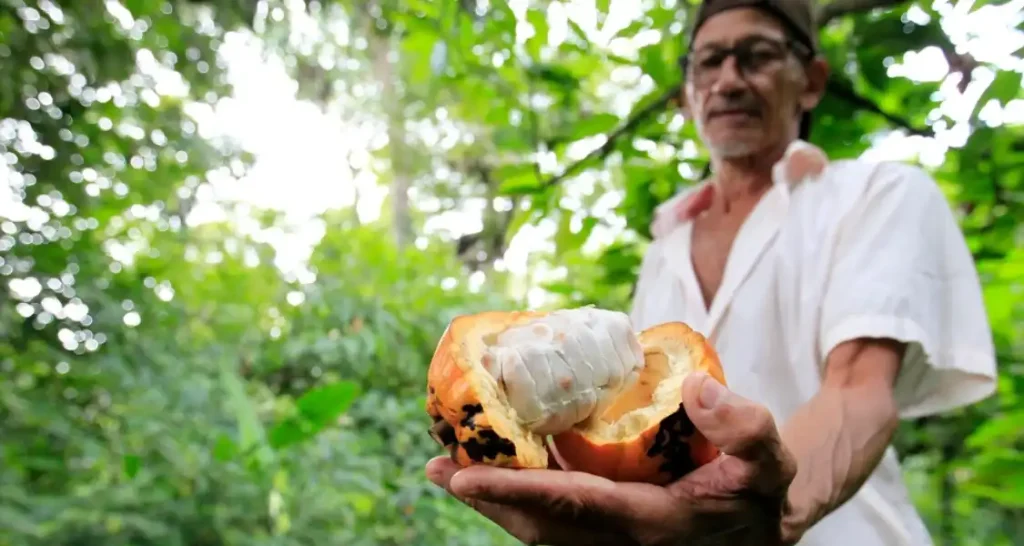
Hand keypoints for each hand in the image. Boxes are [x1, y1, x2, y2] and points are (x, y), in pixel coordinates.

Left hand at [425, 372, 798, 545]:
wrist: (760, 529)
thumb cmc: (759, 489)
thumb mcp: (768, 457)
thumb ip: (743, 425)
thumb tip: (696, 387)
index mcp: (651, 523)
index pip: (570, 507)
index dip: (514, 489)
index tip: (465, 473)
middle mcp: (620, 540)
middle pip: (537, 524)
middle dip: (486, 498)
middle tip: (439, 468)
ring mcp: (611, 539)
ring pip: (540, 526)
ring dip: (494, 499)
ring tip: (449, 469)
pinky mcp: (607, 528)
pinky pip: (554, 516)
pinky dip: (520, 495)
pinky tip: (498, 468)